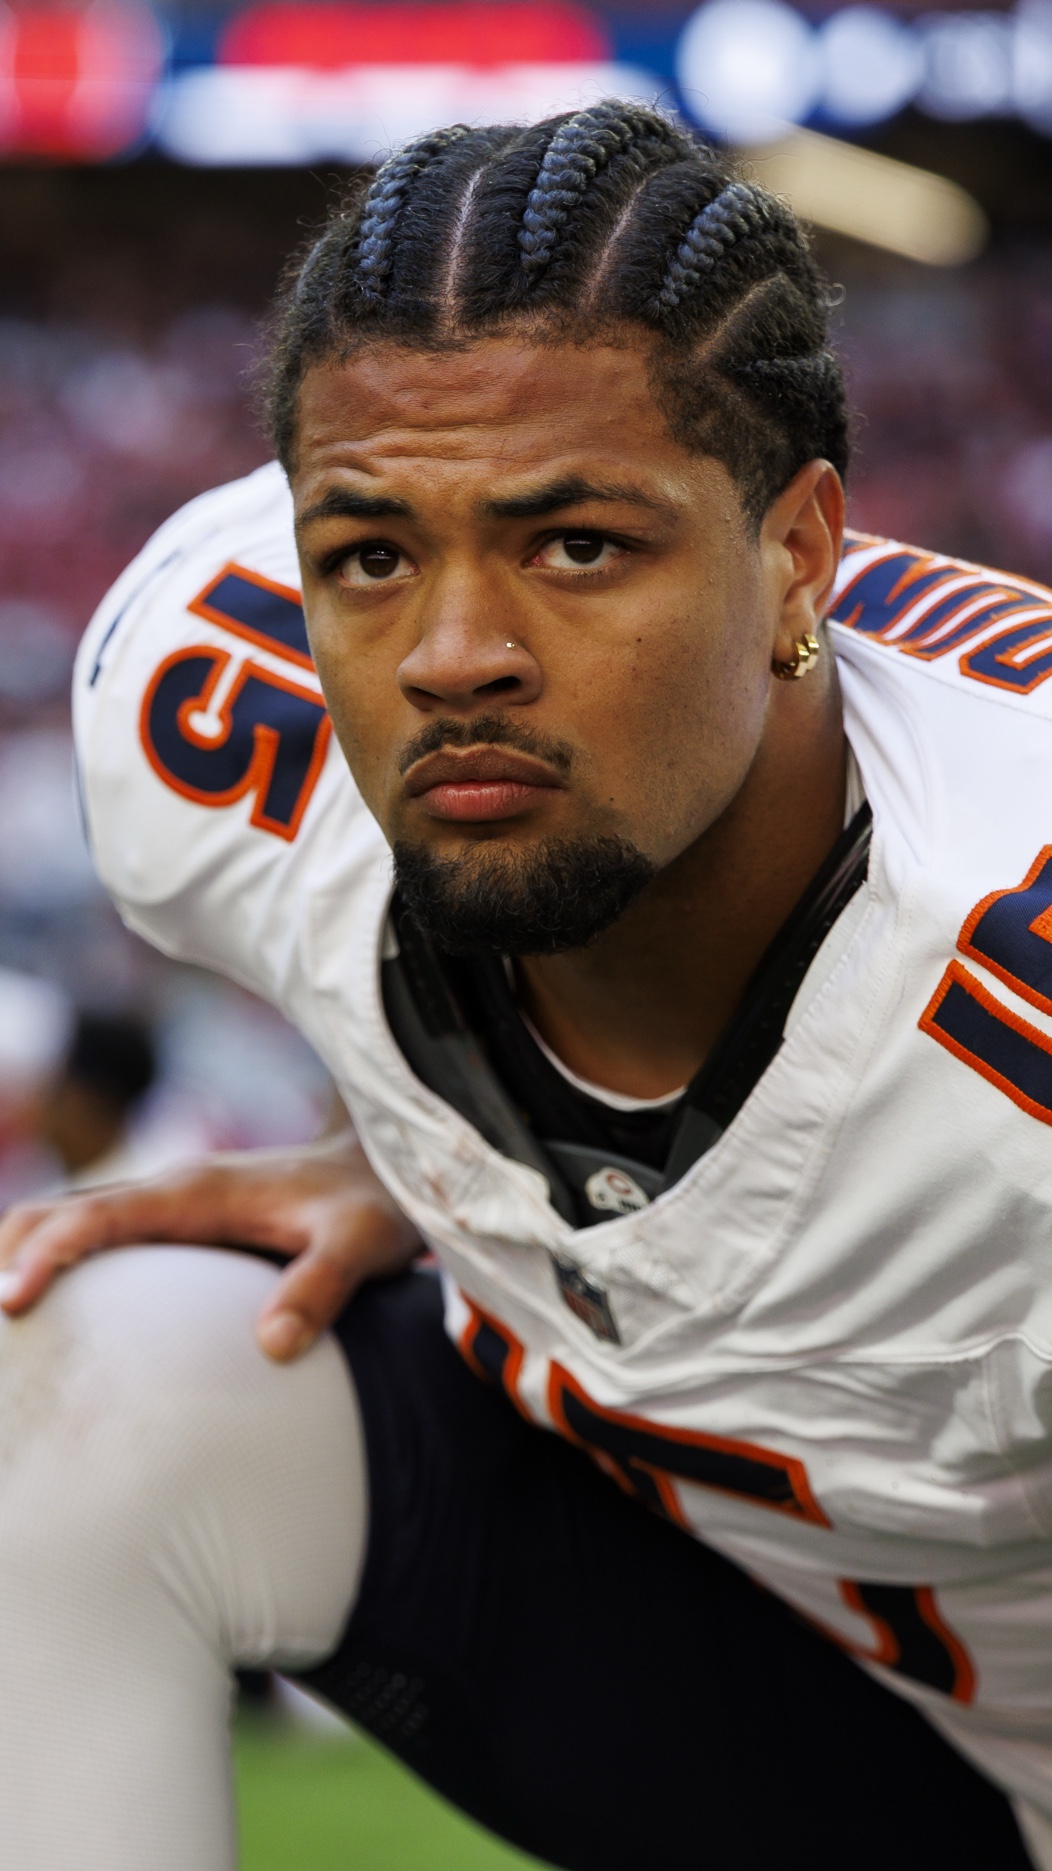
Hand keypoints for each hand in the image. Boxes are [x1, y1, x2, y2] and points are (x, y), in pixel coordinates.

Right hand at [0, 1130, 420, 1359]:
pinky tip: (43, 1318)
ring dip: (21, 1260)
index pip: (97, 1215)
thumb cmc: (371, 1206)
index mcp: (198, 1192)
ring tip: (4, 1330)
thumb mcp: (363, 1245)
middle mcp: (168, 1191)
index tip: (9, 1301)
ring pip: (66, 1222)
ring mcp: (165, 1206)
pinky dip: (52, 1265)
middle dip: (6, 1257)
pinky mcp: (171, 1226)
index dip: (46, 1254)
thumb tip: (273, 1345)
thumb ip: (321, 1288)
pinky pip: (93, 1238)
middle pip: (55, 1213)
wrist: (382, 1173)